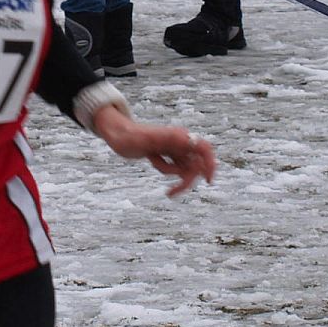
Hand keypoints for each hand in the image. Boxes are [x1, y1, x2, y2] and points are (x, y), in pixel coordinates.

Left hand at [90, 107, 216, 195]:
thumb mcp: (147, 138)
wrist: (116, 133)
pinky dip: (165, 169)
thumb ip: (168, 138)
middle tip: (171, 192)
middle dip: (185, 179)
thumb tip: (188, 137)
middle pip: (195, 164)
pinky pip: (173, 167)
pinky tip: (152, 159)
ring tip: (155, 165)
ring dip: (171, 173)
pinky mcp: (166, 153)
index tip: (208, 180)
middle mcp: (179, 141)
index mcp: (179, 136)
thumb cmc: (129, 135)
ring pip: (184, 168)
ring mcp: (173, 148)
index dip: (210, 164)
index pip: (204, 149)